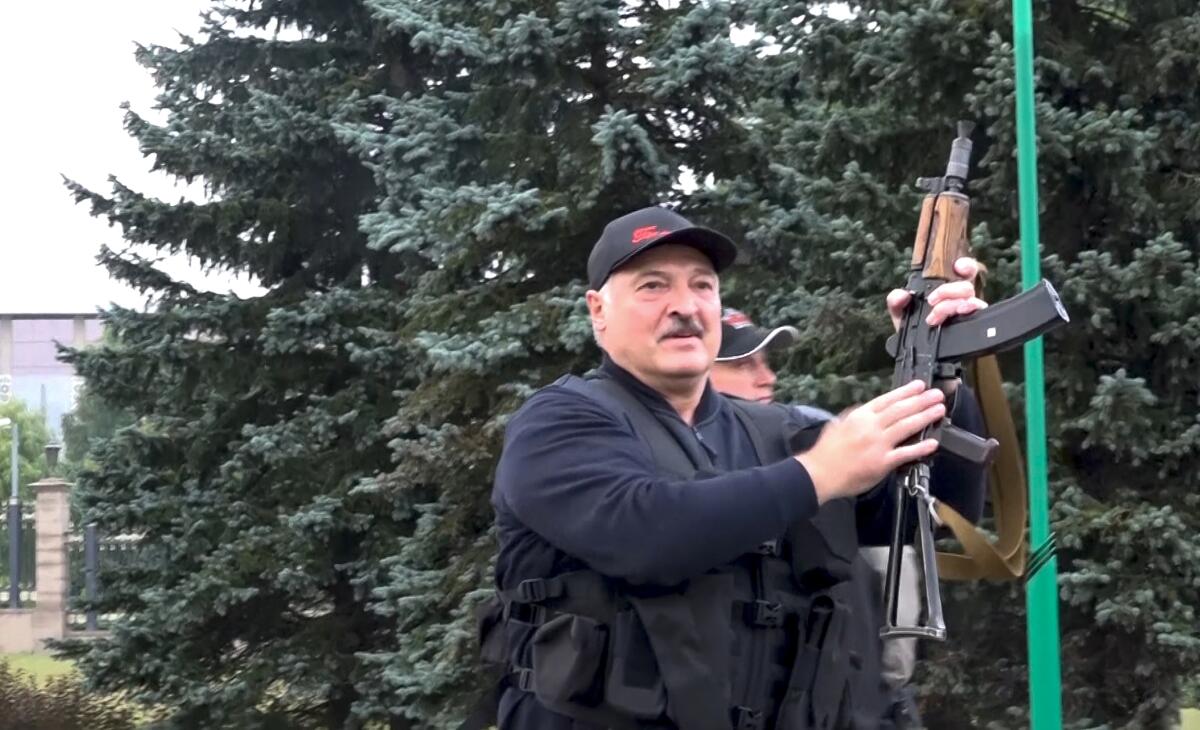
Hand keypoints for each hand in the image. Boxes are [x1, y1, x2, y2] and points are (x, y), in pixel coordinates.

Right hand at [796, 381, 944, 503]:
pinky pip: (905, 453)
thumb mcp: (837, 424)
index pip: (887, 400)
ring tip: (939, 410)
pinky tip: (933, 443)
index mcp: (860, 416)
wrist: (819, 473)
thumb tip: (867, 409)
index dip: (905, 392)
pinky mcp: (882, 462)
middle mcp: (871, 426)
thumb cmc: (826, 451)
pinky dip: (920, 448)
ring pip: (906, 426)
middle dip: (921, 400)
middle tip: (937, 394)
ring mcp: (878, 444)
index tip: (919, 385)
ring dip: (925, 417)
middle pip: (901, 410)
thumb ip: (854, 416)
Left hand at [886, 257, 987, 330]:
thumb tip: (901, 295)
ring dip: (951, 305)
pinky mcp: (971, 328)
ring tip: (933, 318)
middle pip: (967, 286)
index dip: (965, 265)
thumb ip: (896, 302)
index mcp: (945, 292)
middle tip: (931, 301)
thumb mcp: (901, 315)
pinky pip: (977, 316)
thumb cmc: (914, 332)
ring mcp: (967, 315)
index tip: (958, 267)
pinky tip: (957, 316)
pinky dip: (968, 312)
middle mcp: (959, 301)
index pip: (963, 272)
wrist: (920, 358)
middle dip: (949, 290)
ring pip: (971, 300)